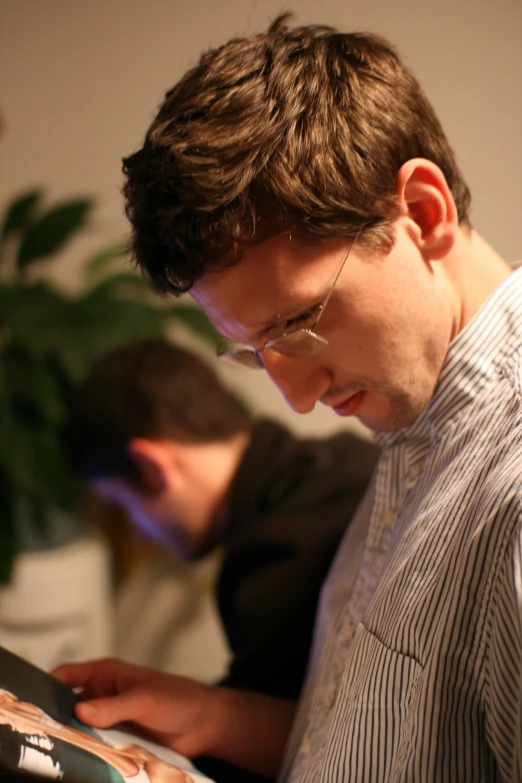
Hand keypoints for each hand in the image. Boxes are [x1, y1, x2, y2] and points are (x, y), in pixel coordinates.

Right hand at [52, 658, 222, 758]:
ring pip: (80, 730)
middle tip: (47, 734)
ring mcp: (108, 720)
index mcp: (105, 675)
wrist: (204, 724)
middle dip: (58, 719)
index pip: (66, 675)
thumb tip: (80, 711)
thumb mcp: (144, 699)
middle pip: (68, 706)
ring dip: (75, 740)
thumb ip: (114, 706)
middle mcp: (102, 696)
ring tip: (64, 752)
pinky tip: (84, 763)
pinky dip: (89, 755)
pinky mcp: (116, 741)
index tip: (33, 703)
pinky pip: (95, 748)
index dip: (48, 685)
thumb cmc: (178, 698)